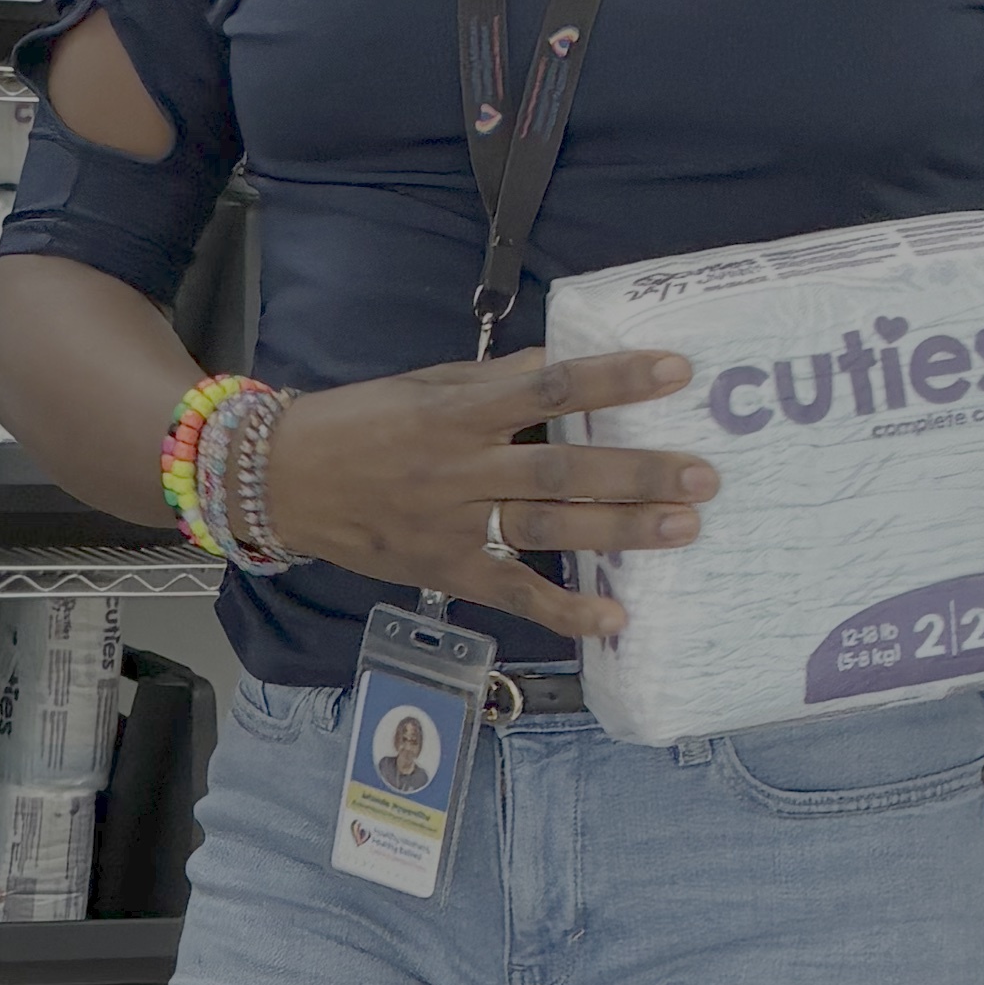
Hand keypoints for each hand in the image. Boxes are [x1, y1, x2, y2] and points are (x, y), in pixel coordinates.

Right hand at [259, 345, 714, 647]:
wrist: (281, 479)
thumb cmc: (357, 422)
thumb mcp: (424, 385)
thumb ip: (494, 381)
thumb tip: (561, 365)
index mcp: (458, 410)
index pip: (551, 388)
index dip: (615, 380)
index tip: (676, 371)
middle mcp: (461, 466)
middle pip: (563, 468)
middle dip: (636, 473)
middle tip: (702, 476)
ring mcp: (453, 523)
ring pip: (548, 526)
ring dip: (619, 531)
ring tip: (683, 528)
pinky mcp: (444, 568)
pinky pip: (512, 591)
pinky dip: (564, 609)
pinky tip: (614, 619)